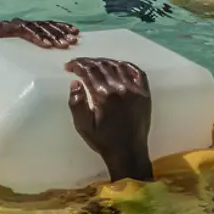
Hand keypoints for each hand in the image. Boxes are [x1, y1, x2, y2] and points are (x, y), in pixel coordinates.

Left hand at [0, 19, 78, 47]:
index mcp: (8, 28)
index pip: (25, 29)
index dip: (37, 36)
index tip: (47, 46)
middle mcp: (20, 23)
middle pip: (39, 26)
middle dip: (53, 35)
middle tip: (64, 45)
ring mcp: (29, 25)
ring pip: (47, 25)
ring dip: (60, 32)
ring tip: (72, 40)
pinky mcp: (37, 29)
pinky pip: (52, 26)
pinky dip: (63, 28)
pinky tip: (74, 32)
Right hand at [65, 58, 152, 181]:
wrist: (128, 152)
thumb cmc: (103, 140)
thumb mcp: (83, 126)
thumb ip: (76, 103)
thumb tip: (75, 82)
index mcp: (104, 95)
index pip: (89, 71)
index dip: (77, 65)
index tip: (69, 66)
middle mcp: (120, 88)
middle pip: (102, 65)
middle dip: (88, 62)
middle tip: (79, 64)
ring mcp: (135, 89)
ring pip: (118, 66)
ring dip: (104, 62)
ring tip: (95, 64)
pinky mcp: (145, 93)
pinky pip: (137, 71)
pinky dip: (126, 65)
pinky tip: (118, 65)